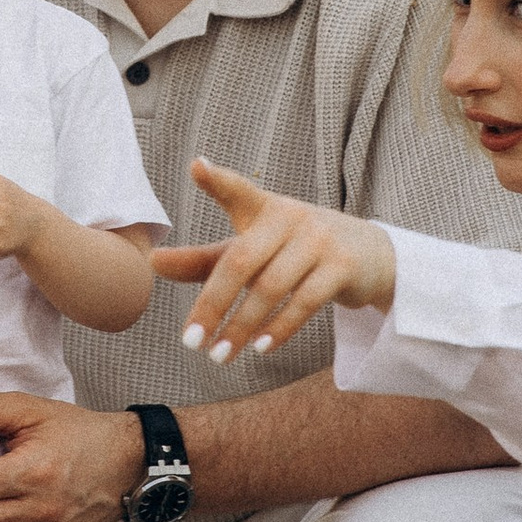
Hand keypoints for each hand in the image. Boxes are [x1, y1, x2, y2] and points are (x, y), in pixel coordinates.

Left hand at [154, 158, 395, 362]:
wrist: (368, 255)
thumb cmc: (293, 251)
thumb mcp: (251, 250)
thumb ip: (203, 260)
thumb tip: (152, 262)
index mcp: (264, 208)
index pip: (239, 190)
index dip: (218, 180)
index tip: (197, 167)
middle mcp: (290, 217)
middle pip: (241, 261)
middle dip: (212, 304)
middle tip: (189, 342)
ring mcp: (319, 240)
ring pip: (271, 288)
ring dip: (242, 326)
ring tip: (219, 355)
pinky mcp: (342, 267)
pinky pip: (305, 302)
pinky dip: (279, 328)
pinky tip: (259, 347)